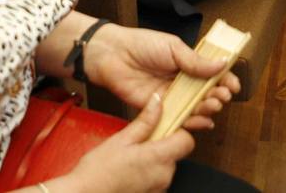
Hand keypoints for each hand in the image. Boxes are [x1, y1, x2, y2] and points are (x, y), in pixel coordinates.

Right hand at [62, 93, 194, 192]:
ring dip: (154, 160)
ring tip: (131, 158)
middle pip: (175, 153)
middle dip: (161, 144)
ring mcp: (159, 189)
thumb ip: (145, 121)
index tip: (164, 126)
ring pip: (166, 167)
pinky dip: (148, 174)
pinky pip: (157, 180)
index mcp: (158, 158)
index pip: (187, 141)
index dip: (177, 131)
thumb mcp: (121, 139)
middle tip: (139, 142)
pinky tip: (130, 171)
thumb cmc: (98, 171)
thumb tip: (158, 102)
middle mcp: (163, 176)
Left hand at [84, 23, 239, 125]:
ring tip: (212, 105)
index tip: (233, 85)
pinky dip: (192, 123)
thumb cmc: (142, 45)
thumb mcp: (173, 48)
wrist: (113, 56)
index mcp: (187, 63)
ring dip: (208, 109)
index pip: (212, 74)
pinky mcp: (159, 111)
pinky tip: (202, 121)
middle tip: (221, 96)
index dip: (225, 80)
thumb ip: (196, 61)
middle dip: (218, 96)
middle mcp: (182, 82)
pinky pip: (179, 119)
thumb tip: (222, 64)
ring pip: (195, 108)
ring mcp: (171, 97)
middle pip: (206, 93)